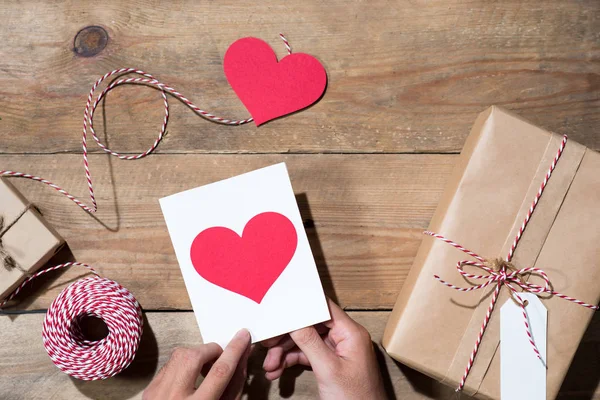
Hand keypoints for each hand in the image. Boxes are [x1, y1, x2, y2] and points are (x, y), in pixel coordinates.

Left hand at [144, 329, 250, 399]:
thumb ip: (233, 386)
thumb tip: (240, 357)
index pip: (220, 371)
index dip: (234, 351)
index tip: (242, 336)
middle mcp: (173, 399)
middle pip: (195, 356)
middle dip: (213, 350)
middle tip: (221, 357)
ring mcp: (157, 393)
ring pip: (179, 355)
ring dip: (197, 354)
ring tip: (206, 368)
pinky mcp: (150, 390)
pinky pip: (169, 364)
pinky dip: (183, 363)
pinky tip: (190, 376)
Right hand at [262, 298, 386, 399]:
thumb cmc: (357, 399)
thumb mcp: (328, 370)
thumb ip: (310, 342)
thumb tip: (294, 321)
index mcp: (351, 333)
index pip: (323, 308)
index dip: (301, 307)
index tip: (280, 311)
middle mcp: (345, 338)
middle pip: (310, 326)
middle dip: (287, 336)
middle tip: (268, 343)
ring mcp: (338, 351)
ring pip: (306, 342)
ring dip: (285, 352)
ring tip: (270, 364)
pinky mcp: (332, 364)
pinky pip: (308, 355)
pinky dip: (292, 361)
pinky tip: (278, 369)